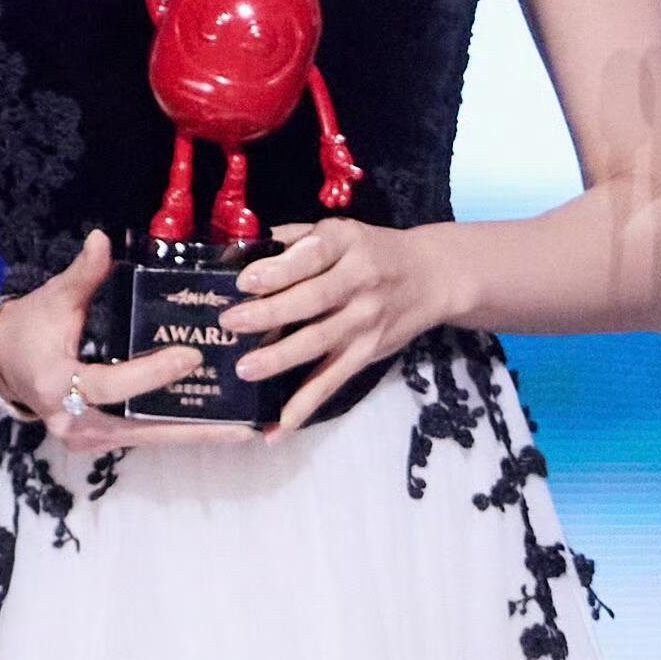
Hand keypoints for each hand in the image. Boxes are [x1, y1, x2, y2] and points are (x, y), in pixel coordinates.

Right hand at [0, 230, 247, 453]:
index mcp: (57, 384)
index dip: (151, 374)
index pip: (111, 385)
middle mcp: (72, 422)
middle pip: (140, 428)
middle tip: (241, 427)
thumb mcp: (54, 298)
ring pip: (146, 438)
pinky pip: (141, 437)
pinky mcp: (97, 442)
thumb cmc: (30, 327)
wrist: (2, 362)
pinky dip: (176, 430)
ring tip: (241, 431)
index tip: (191, 356)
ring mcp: (85, 439)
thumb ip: (82, 274)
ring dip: (193, 435)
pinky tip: (215, 426)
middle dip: (192, 428)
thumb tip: (103, 239)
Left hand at [223, 217, 449, 431]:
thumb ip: (294, 239)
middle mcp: (360, 282)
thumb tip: (238, 251)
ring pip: (319, 342)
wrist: (430, 278)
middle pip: (311, 301)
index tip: (245, 281)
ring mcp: (365, 322)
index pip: (313, 256)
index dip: (279, 269)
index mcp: (347, 243)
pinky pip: (332, 382)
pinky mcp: (366, 354)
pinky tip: (277, 427)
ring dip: (280, 359)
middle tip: (230, 323)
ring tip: (245, 369)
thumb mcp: (341, 232)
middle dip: (268, 313)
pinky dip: (304, 406)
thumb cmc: (371, 252)